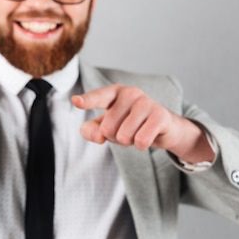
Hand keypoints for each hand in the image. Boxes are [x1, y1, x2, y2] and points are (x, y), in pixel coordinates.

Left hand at [72, 84, 213, 162]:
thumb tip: (98, 136)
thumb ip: (91, 130)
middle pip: (107, 129)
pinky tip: (148, 136)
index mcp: (114, 92)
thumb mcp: (106, 127)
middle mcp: (129, 93)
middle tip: (127, 130)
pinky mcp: (160, 115)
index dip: (87, 101)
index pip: (98, 97)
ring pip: (124, 136)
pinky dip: (142, 145)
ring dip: (130, 142)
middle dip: (115, 137)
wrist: (163, 127)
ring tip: (138, 132)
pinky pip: (141, 140)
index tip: (76, 101)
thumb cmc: (129, 123)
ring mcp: (146, 102)